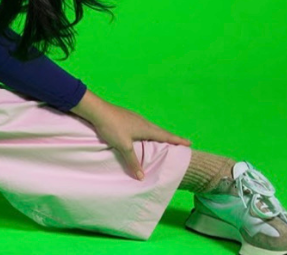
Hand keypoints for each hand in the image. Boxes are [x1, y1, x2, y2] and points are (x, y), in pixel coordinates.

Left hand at [70, 91, 191, 180]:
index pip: (165, 136)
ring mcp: (135, 118)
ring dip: (158, 134)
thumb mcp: (123, 146)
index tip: (189, 142)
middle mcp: (143, 122)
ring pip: (151, 127)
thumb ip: (132, 161)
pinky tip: (141, 134)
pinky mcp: (127, 117)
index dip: (177, 140)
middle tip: (178, 142)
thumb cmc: (113, 127)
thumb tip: (142, 176)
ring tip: (162, 140)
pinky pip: (143, 125)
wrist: (97, 110)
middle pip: (160, 131)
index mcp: (146, 128)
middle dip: (170, 137)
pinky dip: (148, 131)